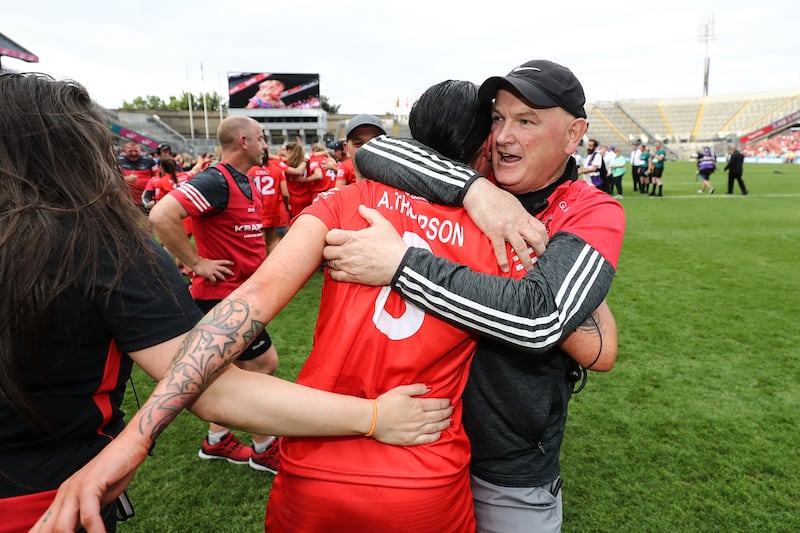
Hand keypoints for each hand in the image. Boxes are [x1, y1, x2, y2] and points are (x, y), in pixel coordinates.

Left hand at [29, 432, 151, 532]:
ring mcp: (76, 489)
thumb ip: (84, 516)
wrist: (130, 446)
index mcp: (63, 498)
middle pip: (49, 529)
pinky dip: (96, 530)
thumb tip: (79, 530)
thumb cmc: (116, 471)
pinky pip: (89, 515)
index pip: (43, 527)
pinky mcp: (91, 485)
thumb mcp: (96, 499)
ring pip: (63, 526)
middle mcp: (65, 494)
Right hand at [188, 256, 234, 284]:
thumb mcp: (206, 260)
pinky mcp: (209, 274)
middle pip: (224, 269)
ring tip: (225, 280)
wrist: (195, 262)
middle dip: (229, 271)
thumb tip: (204, 259)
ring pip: (220, 275)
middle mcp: (215, 266)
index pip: (223, 261)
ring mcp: (212, 270)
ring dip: (223, 278)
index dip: (229, 262)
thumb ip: (208, 261)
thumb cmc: (199, 261)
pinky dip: (214, 282)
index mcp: (214, 262)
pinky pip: (213, 279)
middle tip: (233, 274)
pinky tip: (213, 284)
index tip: (233, 263)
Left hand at [323, 205, 406, 285]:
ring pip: (329, 264)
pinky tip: (340, 269)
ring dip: (332, 261)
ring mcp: (349, 266)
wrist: (401, 264)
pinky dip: (334, 273)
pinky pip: (335, 276)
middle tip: (336, 249)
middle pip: (326, 251)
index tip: (337, 238)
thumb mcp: (383, 224)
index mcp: (353, 238)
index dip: (331, 237)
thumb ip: (370, 214)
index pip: (329, 236)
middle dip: (329, 249)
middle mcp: (348, 252)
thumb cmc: (392, 244)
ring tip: (338, 259)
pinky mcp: (353, 277)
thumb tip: (361, 207)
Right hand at [372, 384, 452, 444]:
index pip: (437, 404)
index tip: (449, 402)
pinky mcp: (410, 439)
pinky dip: (435, 436)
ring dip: (444, 424)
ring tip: (449, 422)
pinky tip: (439, 434)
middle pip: (439, 416)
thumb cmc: (385, 403)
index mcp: (417, 405)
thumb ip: (416, 389)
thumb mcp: (400, 390)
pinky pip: (427, 439)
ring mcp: (416, 430)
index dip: (445, 403)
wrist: (372, 419)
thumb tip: (430, 388)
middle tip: (451, 411)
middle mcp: (419, 418)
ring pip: (435, 427)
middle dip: (447, 413)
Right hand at [462, 179, 547, 271]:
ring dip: (527, 260)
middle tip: (542, 260)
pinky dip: (503, 261)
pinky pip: (501, 250)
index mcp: (523, 215)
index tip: (546, 245)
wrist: (479, 193)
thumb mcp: (513, 203)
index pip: (541, 228)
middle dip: (541, 251)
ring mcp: (507, 229)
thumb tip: (524, 220)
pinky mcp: (494, 233)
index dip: (546, 239)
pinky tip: (505, 268)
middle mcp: (518, 223)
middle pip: (536, 239)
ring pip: (522, 247)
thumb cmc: (494, 195)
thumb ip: (520, 214)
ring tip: (529, 268)